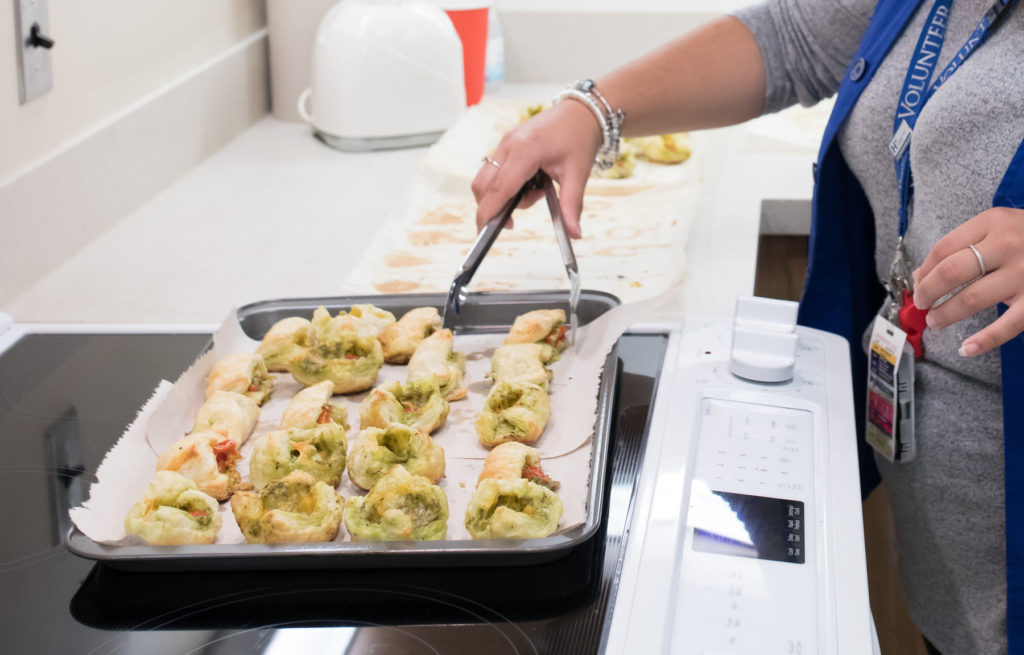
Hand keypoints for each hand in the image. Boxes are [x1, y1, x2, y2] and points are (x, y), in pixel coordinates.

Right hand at [471, 99, 601, 238]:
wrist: (581, 111)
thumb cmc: (580, 136)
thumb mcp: (578, 174)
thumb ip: (571, 205)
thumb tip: (574, 233)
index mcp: (525, 150)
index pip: (498, 188)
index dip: (488, 213)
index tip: (485, 232)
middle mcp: (508, 145)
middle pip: (483, 186)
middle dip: (494, 207)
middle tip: (520, 215)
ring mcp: (505, 143)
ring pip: (487, 179)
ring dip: (504, 196)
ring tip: (537, 191)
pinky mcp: (506, 144)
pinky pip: (495, 171)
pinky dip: (507, 184)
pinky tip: (532, 182)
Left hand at [912, 206, 1023, 356]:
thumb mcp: (998, 227)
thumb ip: (961, 246)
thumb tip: (920, 276)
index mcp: (993, 223)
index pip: (943, 249)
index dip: (924, 271)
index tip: (918, 285)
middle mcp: (1008, 245)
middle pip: (951, 272)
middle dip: (928, 292)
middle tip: (923, 304)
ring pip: (972, 298)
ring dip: (946, 314)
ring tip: (936, 321)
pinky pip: (1009, 324)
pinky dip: (985, 340)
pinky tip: (966, 349)